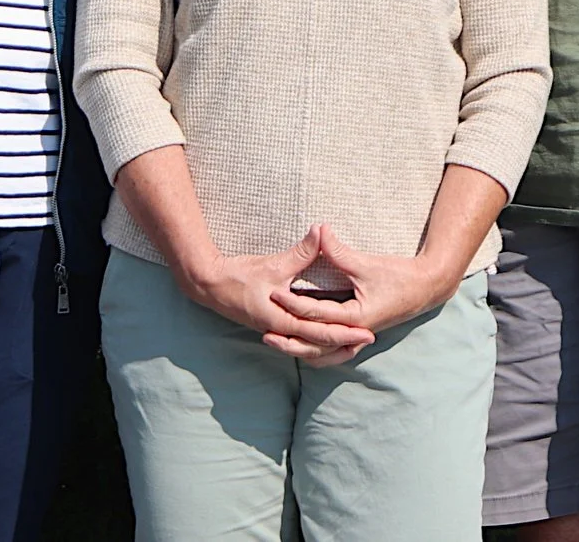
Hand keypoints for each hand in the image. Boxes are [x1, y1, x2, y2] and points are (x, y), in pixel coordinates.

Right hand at [177, 228, 374, 364]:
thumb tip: (321, 231)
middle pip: (318, 345)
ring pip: (309, 348)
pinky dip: (316, 343)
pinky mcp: (273, 328)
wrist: (209, 285)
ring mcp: (275, 332)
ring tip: (354, 344)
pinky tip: (328, 340)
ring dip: (332, 347)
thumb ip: (301, 252)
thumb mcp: (273, 264)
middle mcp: (280, 332)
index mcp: (281, 320)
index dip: (344, 332)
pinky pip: (299, 342)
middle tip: (370, 340)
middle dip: (344, 343)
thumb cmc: (239, 276)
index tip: (366, 331)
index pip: (319, 332)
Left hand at [272, 224, 462, 358]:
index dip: (293, 302)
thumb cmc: (398, 275)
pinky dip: (315, 348)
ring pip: (323, 352)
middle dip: (290, 336)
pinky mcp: (358, 334)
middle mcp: (355, 332)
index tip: (273, 292)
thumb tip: (319, 229)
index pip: (316, 313)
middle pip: (315, 341)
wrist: (426, 289)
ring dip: (299, 348)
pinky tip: (300, 342)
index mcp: (356, 317)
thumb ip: (338, 250)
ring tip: (275, 340)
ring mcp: (357, 336)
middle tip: (263, 329)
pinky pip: (331, 349)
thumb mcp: (365, 263)